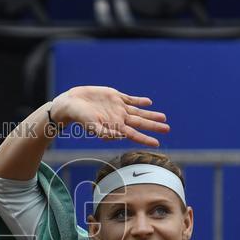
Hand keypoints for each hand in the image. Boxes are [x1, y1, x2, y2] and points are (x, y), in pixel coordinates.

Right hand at [51, 86, 168, 146]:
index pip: (134, 134)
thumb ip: (105, 132)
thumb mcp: (92, 126)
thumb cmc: (79, 117)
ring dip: (151, 114)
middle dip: (154, 126)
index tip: (156, 143)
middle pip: (140, 123)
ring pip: (138, 112)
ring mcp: (118, 107)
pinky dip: (140, 101)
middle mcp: (119, 118)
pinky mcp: (115, 97)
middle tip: (167, 129)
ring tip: (163, 117)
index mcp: (115, 126)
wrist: (72, 103)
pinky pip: (130, 99)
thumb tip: (120, 136)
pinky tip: (149, 103)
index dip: (145, 139)